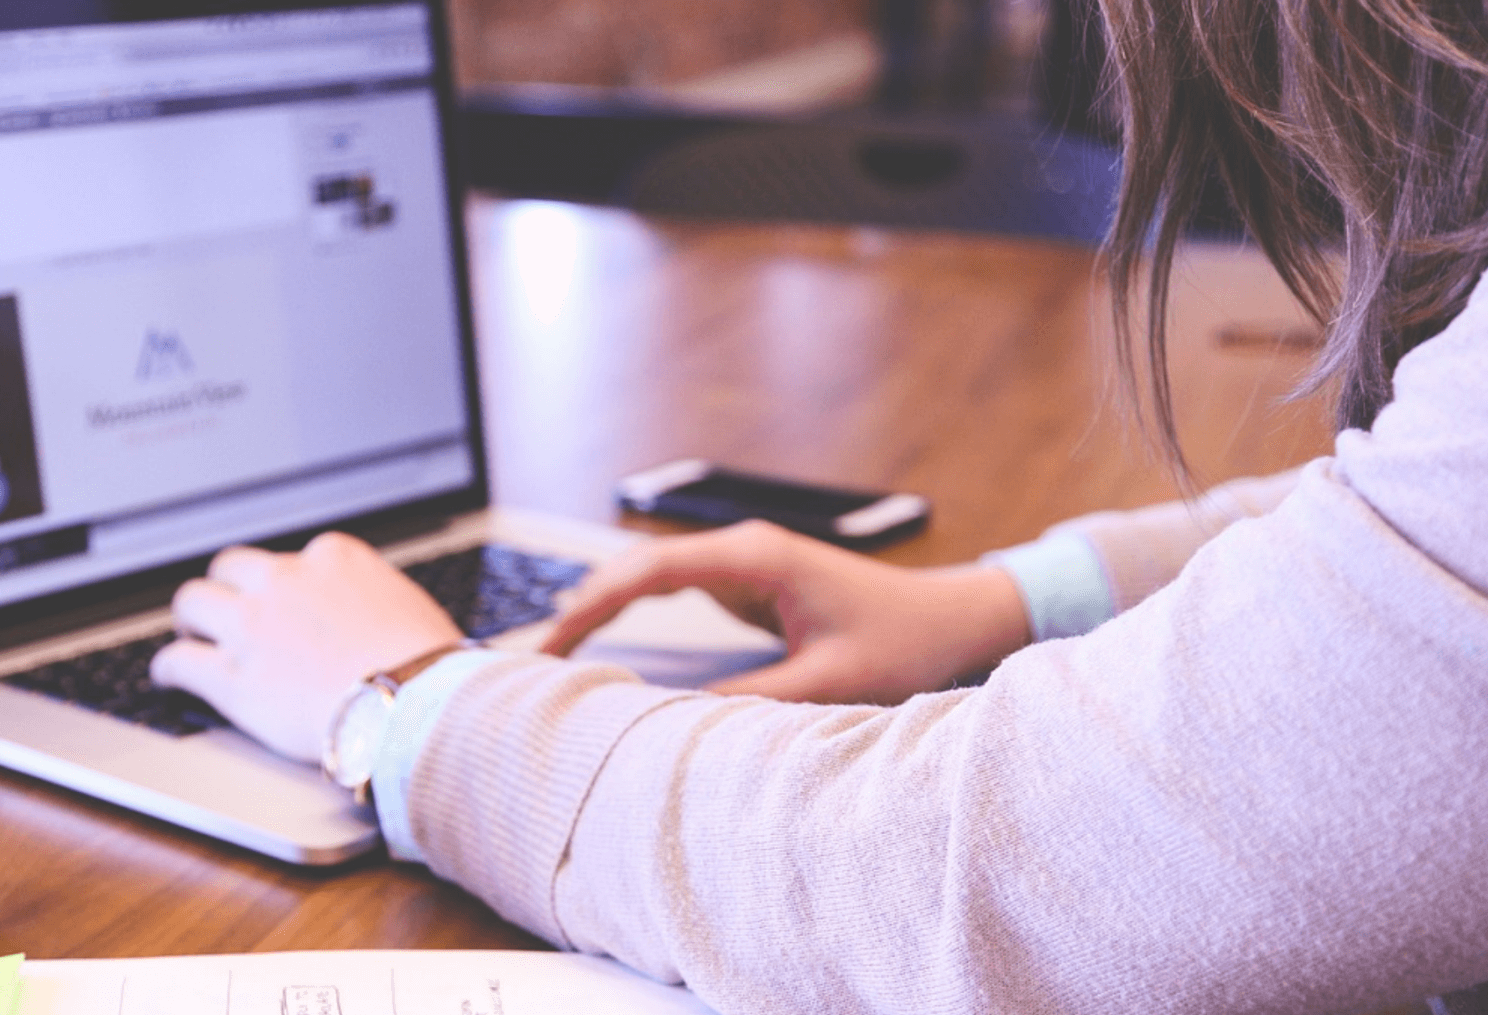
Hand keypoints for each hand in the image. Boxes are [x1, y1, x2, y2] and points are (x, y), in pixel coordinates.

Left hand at [150, 531, 462, 761]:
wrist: (414, 705)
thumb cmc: (428, 665)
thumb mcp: (407, 607)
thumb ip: (374, 600)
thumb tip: (376, 618)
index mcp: (333, 558)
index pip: (292, 558)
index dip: (282, 584)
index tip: (282, 601)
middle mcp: (285, 581)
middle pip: (231, 567)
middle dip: (227, 588)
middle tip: (227, 611)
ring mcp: (253, 626)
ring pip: (193, 602)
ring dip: (192, 619)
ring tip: (192, 636)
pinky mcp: (231, 676)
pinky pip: (177, 661)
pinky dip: (169, 668)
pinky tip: (169, 677)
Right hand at [542, 520, 1029, 704]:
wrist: (952, 619)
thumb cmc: (904, 641)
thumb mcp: (828, 681)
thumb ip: (751, 700)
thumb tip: (675, 721)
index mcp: (757, 558)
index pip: (651, 571)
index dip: (595, 604)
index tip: (554, 642)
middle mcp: (743, 551)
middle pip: (638, 569)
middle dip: (583, 607)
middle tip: (534, 658)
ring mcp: (744, 564)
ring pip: (651, 579)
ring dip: (604, 609)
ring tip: (554, 656)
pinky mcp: (749, 585)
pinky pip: (674, 593)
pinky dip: (633, 615)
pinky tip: (603, 644)